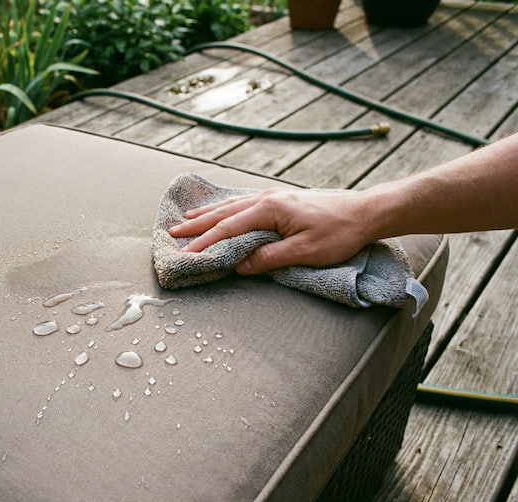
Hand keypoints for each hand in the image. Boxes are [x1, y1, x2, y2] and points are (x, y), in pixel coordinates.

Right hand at [168, 187, 373, 273]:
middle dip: (198, 224)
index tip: (186, 253)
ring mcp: (275, 197)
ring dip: (209, 213)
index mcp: (271, 209)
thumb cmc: (340, 233)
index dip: (206, 242)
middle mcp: (268, 198)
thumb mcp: (305, 252)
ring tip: (187, 218)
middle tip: (173, 232)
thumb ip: (269, 258)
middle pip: (225, 213)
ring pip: (233, 205)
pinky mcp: (282, 201)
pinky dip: (226, 208)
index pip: (230, 228)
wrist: (367, 212)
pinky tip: (221, 210)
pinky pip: (245, 203)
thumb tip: (239, 265)